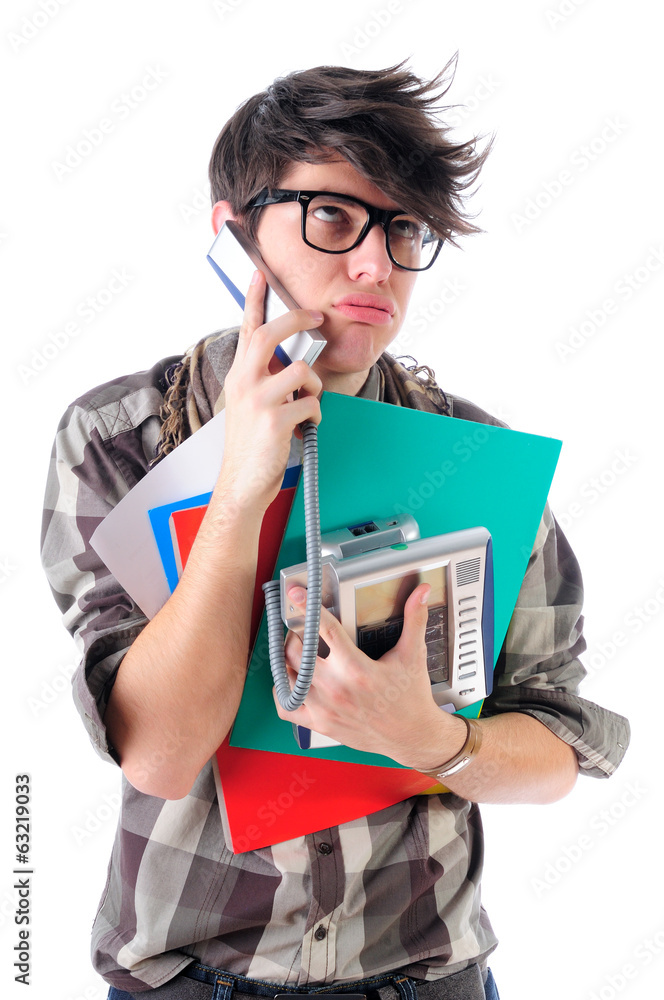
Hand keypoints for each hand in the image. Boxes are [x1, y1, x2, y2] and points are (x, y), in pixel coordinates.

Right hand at [216, 270, 323, 512]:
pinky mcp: (274, 420)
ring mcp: (257, 400)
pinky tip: (303, 428)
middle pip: (271, 333)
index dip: (254, 300)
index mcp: (239, 375)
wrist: (241, 482)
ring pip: (301, 371)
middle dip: (297, 319)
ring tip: (306, 404)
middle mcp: (244, 382)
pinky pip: (311, 404)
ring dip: (314, 387)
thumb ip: (265, 378)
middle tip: (316, 317)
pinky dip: (315, 416)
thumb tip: (293, 360)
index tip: (260, 274)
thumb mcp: (250, 403)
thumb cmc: (252, 444)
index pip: (247, 329)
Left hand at [273, 582, 463, 766]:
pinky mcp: (320, 724)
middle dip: (297, 632)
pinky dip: (282, 691)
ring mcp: (325, 708)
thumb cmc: (411, 697)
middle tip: (303, 626)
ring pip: (287, 675)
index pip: (324, 629)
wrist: (413, 736)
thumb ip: (415, 619)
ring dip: (288, 659)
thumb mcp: (413, 655)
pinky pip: (285, 705)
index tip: (297, 592)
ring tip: (298, 649)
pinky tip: (294, 679)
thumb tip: (422, 592)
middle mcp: (336, 688)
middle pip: (298, 650)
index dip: (308, 607)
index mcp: (357, 669)